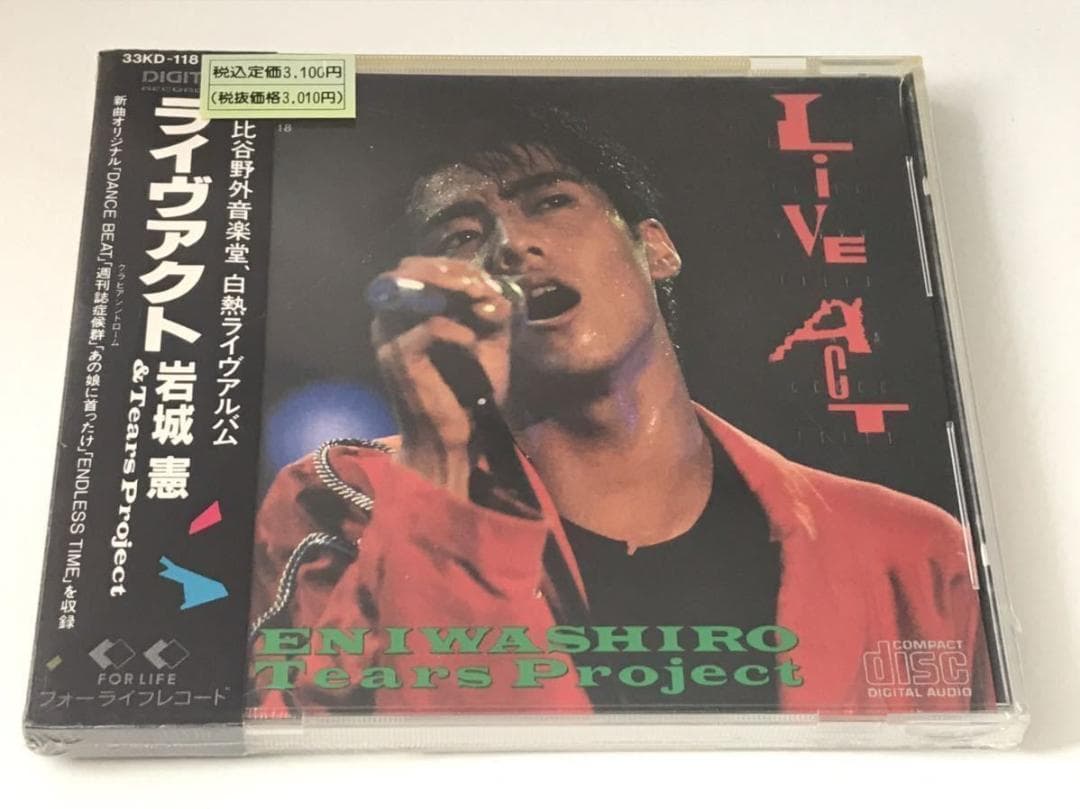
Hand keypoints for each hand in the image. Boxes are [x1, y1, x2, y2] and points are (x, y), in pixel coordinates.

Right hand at [371, 257, 514, 496]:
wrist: (451, 444)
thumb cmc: (468, 397)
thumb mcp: (486, 345)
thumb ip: (487, 312)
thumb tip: (489, 287)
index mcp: (402, 315)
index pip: (418, 267)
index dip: (455, 268)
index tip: (486, 284)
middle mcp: (387, 321)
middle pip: (412, 269)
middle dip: (456, 273)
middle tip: (486, 291)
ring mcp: (388, 337)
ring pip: (419, 288)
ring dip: (459, 294)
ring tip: (486, 312)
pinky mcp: (399, 357)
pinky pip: (434, 325)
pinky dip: (461, 331)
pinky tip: (474, 347)